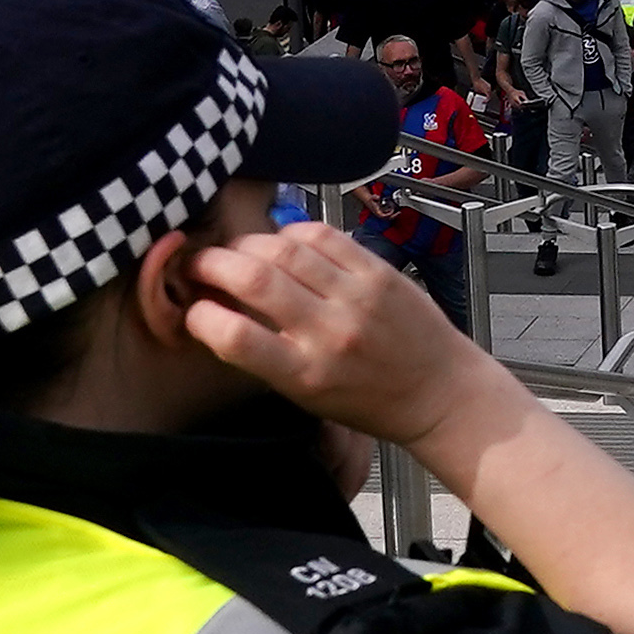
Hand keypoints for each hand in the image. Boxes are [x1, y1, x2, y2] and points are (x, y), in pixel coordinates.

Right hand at [169, 221, 509, 460]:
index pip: (234, 337)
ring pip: (285, 249)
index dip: (200, 316)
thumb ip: (264, 354)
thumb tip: (216, 306)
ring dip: (247, 244)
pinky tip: (282, 243)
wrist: (439, 392)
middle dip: (212, 264)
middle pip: (253, 279)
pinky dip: (292, 233)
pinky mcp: (380, 272)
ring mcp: (358, 297)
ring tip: (236, 251)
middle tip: (200, 264)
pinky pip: (324, 236)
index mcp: (305, 374)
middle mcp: (330, 333)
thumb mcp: (305, 395)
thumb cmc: (367, 399)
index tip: (194, 309)